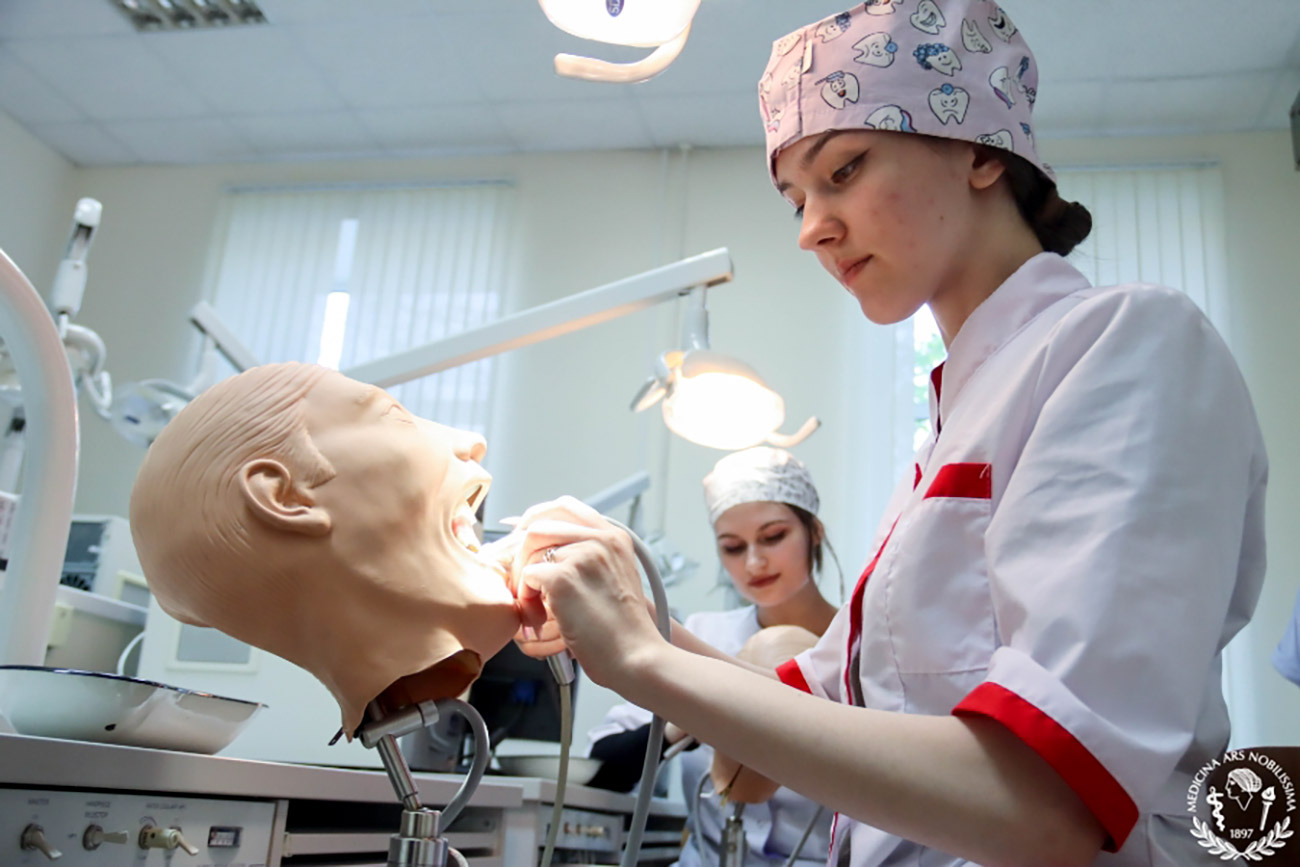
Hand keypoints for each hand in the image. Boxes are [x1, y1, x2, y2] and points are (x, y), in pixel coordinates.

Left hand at [505, 496, 664, 687]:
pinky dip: (526, 599)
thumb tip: (550, 553)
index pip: (566, 506)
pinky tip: (539, 619)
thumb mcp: (616, 579)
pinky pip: (527, 578)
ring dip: (523, 579)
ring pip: (530, 551)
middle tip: (521, 581)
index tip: (523, 533)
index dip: (537, 516)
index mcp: (614, 538)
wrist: (636, 657)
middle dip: (521, 553)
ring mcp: (582, 556)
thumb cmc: (624, 630)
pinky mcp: (564, 577)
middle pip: (540, 525)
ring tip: (535, 608)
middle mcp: (600, 539)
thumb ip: (590, 559)